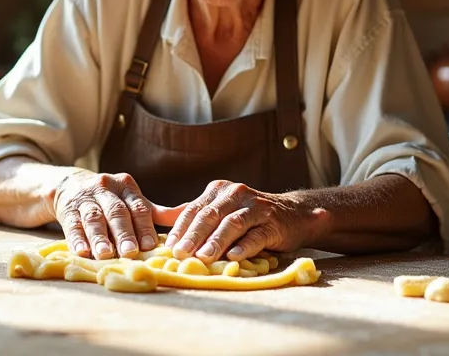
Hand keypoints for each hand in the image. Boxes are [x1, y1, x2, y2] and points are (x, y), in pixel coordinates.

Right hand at [52, 171, 180, 259]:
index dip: (144, 226)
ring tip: (105, 255)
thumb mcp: (131, 200)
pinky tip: (82, 251)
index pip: (138, 207)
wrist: (67, 185)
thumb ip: (156, 212)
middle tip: (130, 252)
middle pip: (117, 212)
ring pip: (93, 218)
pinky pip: (72, 224)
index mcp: (126, 187)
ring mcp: (85, 198)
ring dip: (100, 237)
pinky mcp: (67, 209)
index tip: (151, 245)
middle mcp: (106, 188)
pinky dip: (77, 238)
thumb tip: (190, 212)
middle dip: (124, 233)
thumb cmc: (108, 199)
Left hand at [164, 180, 318, 263]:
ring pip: (232, 224)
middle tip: (180, 254)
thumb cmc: (249, 216)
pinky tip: (234, 256)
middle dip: (194, 236)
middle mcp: (236, 194)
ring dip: (216, 241)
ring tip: (203, 257)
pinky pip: (257, 235)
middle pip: (211, 216)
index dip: (181, 229)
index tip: (168, 248)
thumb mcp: (219, 210)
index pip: (194, 210)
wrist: (292, 215)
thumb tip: (155, 217)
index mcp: (218, 191)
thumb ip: (191, 214)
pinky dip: (245, 246)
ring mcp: (256, 207)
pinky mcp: (273, 223)